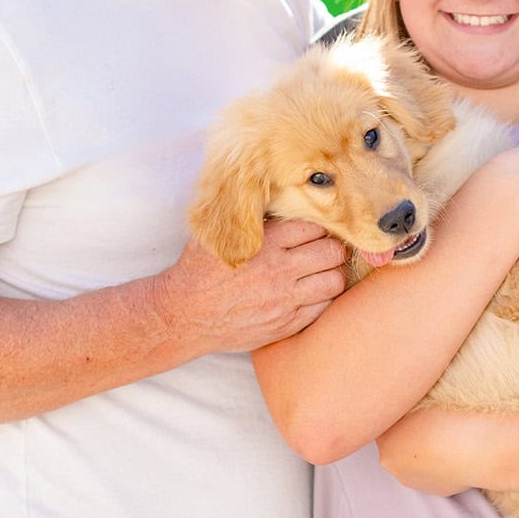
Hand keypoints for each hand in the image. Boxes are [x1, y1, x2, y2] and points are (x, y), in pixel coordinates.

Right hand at [157, 220, 346, 352]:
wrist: (184, 315)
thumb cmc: (199, 270)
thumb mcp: (218, 233)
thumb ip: (246, 215)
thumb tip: (270, 193)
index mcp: (265, 243)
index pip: (314, 226)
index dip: (317, 227)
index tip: (313, 231)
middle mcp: (279, 270)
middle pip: (331, 251)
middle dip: (331, 247)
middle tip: (324, 249)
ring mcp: (284, 300)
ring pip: (334, 281)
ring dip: (332, 273)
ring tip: (322, 271)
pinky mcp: (286, 324)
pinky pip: (323, 308)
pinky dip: (323, 298)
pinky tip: (311, 293)